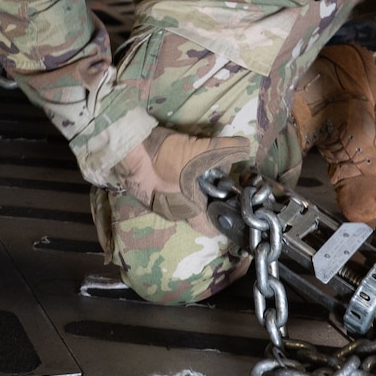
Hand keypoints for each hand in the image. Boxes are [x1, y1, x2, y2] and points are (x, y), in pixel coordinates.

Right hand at [111, 128, 253, 220]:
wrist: (128, 149)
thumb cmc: (166, 156)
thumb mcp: (200, 149)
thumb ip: (226, 149)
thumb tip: (246, 146)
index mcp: (188, 208)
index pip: (210, 228)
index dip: (223, 220)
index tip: (232, 207)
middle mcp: (172, 212)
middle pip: (195, 213)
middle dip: (205, 200)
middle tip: (214, 182)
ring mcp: (155, 204)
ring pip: (178, 203)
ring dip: (186, 192)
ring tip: (193, 172)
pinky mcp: (143, 193)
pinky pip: (163, 193)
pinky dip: (170, 185)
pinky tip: (172, 167)